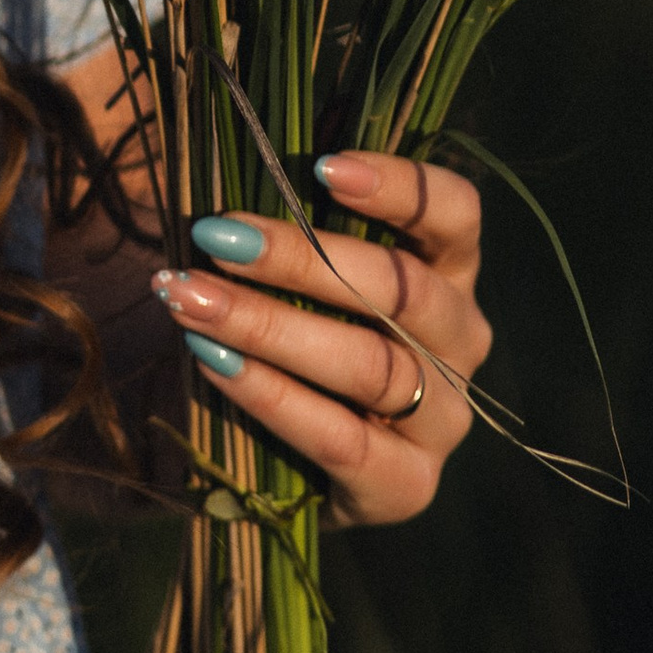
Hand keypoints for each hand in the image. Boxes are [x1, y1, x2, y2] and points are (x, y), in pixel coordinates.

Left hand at [152, 147, 489, 525]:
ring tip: (190, 298)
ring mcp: (444, 420)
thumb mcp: (306, 283)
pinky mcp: (409, 486)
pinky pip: (342, 438)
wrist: (300, 472)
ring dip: (269, 326)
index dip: (402, 187)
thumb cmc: (298, 345)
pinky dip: (272, 396)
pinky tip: (214, 363)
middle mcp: (462, 342)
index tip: (323, 167)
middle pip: (403, 291)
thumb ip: (294, 235)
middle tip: (217, 236)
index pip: (455, 215)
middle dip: (301, 259)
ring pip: (370, 365)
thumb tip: (225, 181)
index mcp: (449, 274)